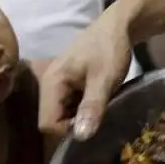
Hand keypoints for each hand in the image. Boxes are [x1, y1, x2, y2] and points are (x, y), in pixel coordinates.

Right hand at [39, 11, 131, 139]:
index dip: (67, 130)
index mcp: (51, 83)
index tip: (91, 123)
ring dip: (79, 118)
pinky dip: (82, 110)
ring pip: (61, 115)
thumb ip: (92, 106)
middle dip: (74, 125)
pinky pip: (68, 107)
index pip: (47, 123)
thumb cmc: (109, 49)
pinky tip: (98, 103)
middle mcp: (48, 85)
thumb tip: (81, 136)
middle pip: (51, 120)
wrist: (118, 27)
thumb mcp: (104, 79)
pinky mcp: (67, 85)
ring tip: (100, 109)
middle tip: (98, 117)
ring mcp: (57, 85)